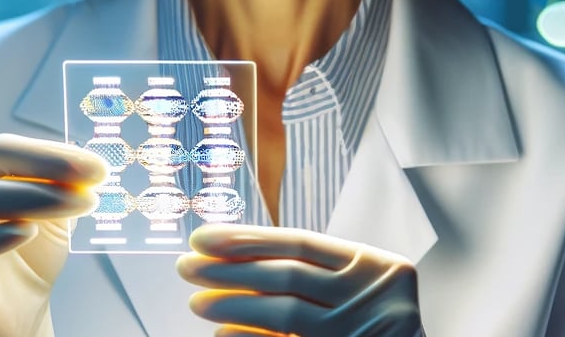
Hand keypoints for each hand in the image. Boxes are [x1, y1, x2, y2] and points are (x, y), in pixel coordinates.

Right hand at [0, 133, 106, 336]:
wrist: (14, 319)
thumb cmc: (25, 258)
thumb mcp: (49, 215)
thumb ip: (60, 187)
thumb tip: (87, 164)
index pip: (0, 148)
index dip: (49, 152)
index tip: (96, 164)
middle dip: (42, 164)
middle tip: (91, 175)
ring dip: (24, 196)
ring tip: (72, 203)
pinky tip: (26, 231)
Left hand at [176, 224, 422, 336]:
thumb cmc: (375, 323)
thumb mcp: (357, 286)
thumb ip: (312, 272)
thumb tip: (234, 258)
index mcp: (376, 265)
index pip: (300, 243)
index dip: (248, 238)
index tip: (204, 238)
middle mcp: (372, 296)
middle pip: (288, 276)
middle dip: (231, 269)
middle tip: (188, 267)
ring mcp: (359, 331)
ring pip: (285, 313)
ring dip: (234, 305)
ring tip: (197, 302)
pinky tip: (224, 333)